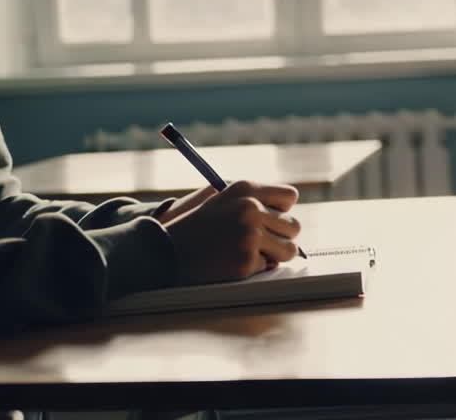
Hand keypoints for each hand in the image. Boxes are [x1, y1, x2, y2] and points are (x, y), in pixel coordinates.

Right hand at [162, 180, 301, 283]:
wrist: (161, 250)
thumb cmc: (195, 225)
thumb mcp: (220, 199)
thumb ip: (255, 200)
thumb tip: (288, 214)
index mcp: (245, 188)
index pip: (290, 196)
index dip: (282, 210)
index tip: (271, 218)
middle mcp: (250, 209)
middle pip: (294, 225)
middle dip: (281, 236)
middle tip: (260, 241)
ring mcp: (249, 236)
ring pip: (290, 249)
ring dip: (275, 254)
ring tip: (251, 252)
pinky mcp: (245, 261)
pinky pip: (268, 266)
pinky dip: (254, 268)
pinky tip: (232, 262)